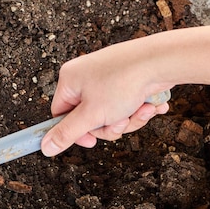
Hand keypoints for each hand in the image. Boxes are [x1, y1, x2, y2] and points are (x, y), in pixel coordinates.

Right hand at [40, 39, 170, 156]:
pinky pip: (125, 104)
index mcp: (70, 79)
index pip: (60, 114)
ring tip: (141, 109)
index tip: (91, 141)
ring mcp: (107, 76)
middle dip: (109, 126)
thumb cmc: (124, 81)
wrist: (163, 60)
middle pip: (88, 117)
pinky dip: (138, 108)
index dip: (76, 132)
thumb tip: (46, 148)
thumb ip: (67, 134)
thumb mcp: (91, 115)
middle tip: (120, 121)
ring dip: (127, 119)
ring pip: (110, 113)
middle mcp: (86, 75)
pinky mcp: (126, 78)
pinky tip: (150, 104)